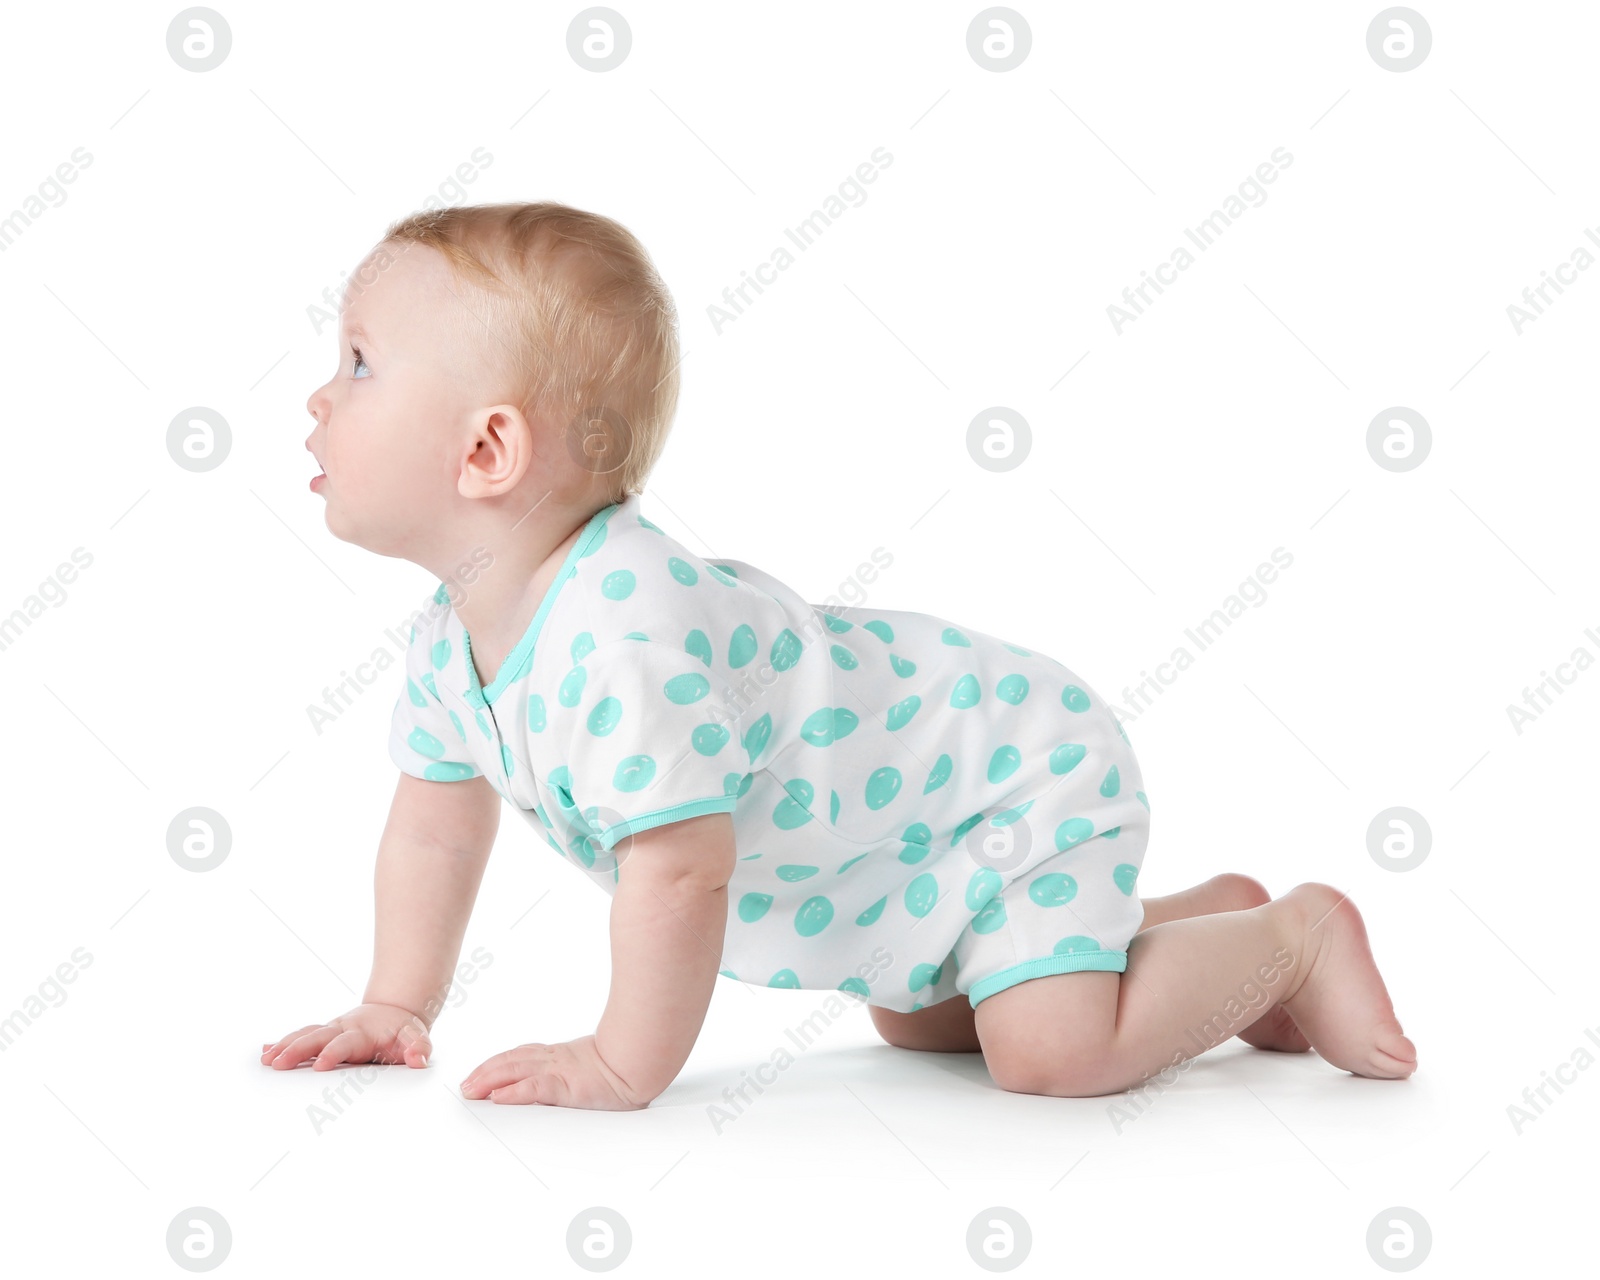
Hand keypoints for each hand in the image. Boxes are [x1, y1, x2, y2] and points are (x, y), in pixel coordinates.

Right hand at [261, 1003, 430, 1071]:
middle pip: (316, 1037)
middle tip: (278, 1063)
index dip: (333, 1052)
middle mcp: (341, 1029)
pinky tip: (264, 1052)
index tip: (320, 1065)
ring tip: (265, 1060)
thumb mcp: (417, 1037)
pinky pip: (301, 1036)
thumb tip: (419, 1060)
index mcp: (362, 1032)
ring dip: (284, 1046)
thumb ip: (419, 1047)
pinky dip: (281, 1043)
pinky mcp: (322, 1035)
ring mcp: (330, 1031)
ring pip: (304, 1035)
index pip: (345, 1043)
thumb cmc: (403, 1030)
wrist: (394, 1011)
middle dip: (297, 1050)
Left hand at [460, 1034, 645, 1109]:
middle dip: (485, 1072)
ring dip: (488, 1080)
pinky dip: (512, 1092)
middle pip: (511, 1061)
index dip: (499, 1063)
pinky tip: (497, 1097)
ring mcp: (560, 1070)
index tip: (481, 1072)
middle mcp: (556, 1059)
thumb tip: (569, 1080)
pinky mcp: (567, 1085)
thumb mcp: (596, 1067)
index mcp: (562, 1056)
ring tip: (470, 1090)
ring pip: (515, 1071)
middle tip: (465, 1085)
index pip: (523, 1055)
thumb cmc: (628, 1063)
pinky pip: (534, 1089)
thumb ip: (578, 1071)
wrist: (643, 1058)